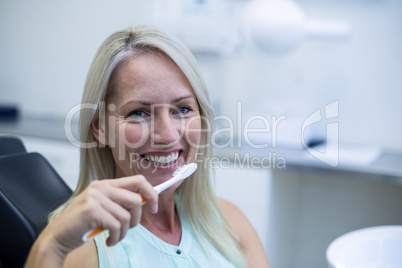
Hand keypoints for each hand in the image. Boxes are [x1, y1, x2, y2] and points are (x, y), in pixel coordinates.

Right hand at [25, 175, 157, 266]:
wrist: (56, 238)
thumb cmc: (83, 225)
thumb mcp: (103, 208)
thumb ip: (120, 202)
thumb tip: (147, 201)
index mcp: (104, 184)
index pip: (137, 180)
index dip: (151, 193)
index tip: (155, 207)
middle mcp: (100, 187)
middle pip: (136, 199)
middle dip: (137, 219)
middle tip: (128, 229)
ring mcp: (95, 197)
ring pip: (127, 216)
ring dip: (124, 232)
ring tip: (114, 237)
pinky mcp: (92, 211)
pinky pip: (117, 226)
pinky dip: (116, 237)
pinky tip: (108, 241)